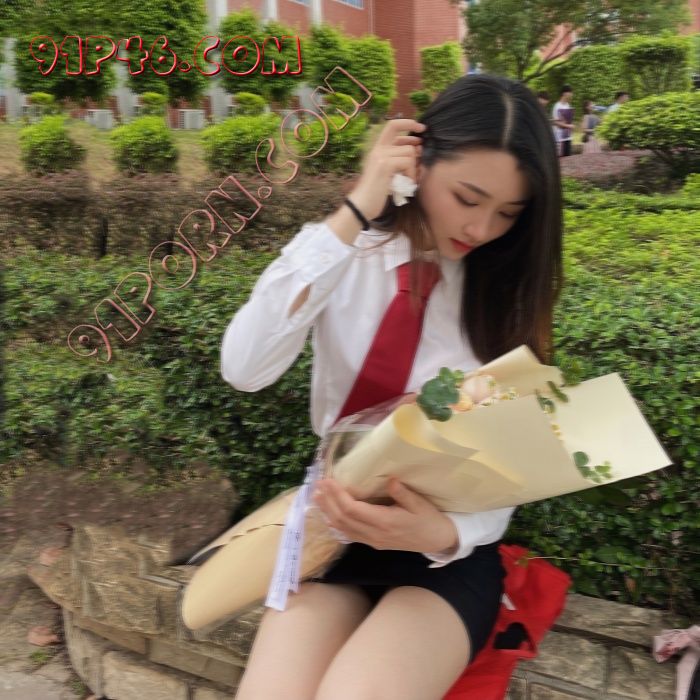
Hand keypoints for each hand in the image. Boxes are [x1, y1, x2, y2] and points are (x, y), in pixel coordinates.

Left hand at [311, 476, 457, 553]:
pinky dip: (336, 523)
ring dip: (328, 512)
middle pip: (343, 519)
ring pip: (343, 528)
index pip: (353, 510)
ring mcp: (373, 541)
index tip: (328, 481)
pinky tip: (329, 514)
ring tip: (317, 497)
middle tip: (317, 485)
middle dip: (328, 502)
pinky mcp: (373, 543)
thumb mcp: (420, 504)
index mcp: (385, 523)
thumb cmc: (429, 519)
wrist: (437, 541)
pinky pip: (349, 534)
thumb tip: (390, 479)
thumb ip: (403, 493)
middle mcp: (374, 535)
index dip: (337, 496)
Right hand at [346, 118, 425, 222]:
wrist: (362, 205)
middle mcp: (377, 149)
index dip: (408, 123)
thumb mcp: (388, 173)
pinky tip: (407, 184)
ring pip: (409, 152)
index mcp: (377, 149)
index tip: (421, 128)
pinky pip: (407, 162)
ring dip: (414, 167)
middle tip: (421, 154)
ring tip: (410, 180)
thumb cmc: (376, 193)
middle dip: (415, 145)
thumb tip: (418, 149)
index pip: (392, 125)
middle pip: (402, 136)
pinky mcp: (384, 165)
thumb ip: (398, 160)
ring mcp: (380, 156)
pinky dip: (411, 174)